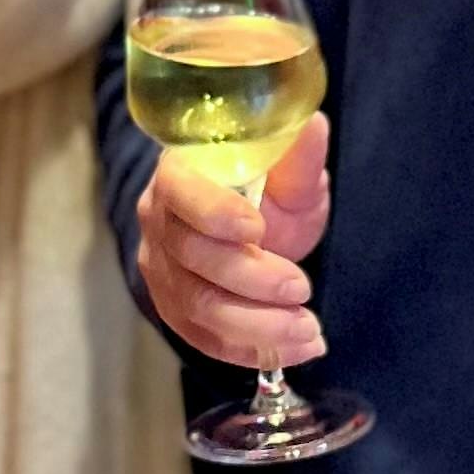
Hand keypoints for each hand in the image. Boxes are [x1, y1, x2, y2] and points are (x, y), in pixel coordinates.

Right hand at [137, 114, 332, 371]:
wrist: (250, 227)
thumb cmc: (268, 191)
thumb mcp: (289, 171)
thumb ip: (298, 155)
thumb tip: (314, 124)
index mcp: (180, 172)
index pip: (180, 192)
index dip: (214, 212)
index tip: (259, 229)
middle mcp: (159, 220)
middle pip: (193, 258)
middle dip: (252, 280)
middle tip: (302, 289)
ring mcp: (162, 269)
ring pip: (198, 307)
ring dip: (257, 326)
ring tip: (309, 331)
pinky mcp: (173, 308)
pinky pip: (203, 338)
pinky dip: (249, 350)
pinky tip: (290, 350)